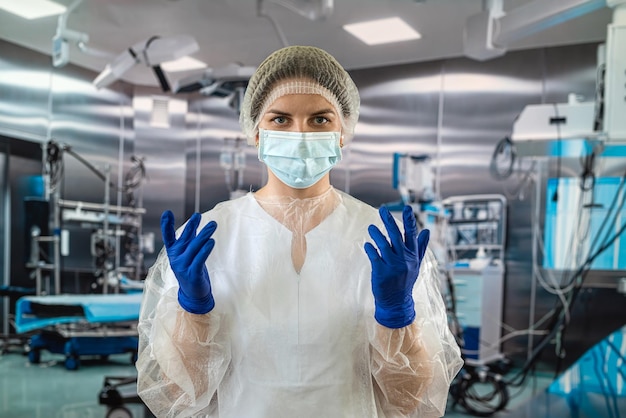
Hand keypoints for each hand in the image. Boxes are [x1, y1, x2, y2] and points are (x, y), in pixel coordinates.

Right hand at [161, 210, 216, 313]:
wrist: (192, 293)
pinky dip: (205, 250)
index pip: (168, 237)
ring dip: (204, 235)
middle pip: (184, 239)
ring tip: (213, 225)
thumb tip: (194, 219)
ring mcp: (183, 267)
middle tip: (198, 215)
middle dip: (191, 226)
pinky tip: (211, 241)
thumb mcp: (188, 253)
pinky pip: (200, 259)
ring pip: (194, 248)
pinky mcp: (193, 274)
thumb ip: (191, 237)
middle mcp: (176, 259)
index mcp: (173, 252)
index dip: (166, 225)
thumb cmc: (191, 269)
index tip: (167, 212)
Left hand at [364, 205, 429, 327]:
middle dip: (389, 221)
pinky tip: (367, 245)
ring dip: (376, 234)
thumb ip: (420, 247)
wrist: (397, 302)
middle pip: (396, 235)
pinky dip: (370, 249)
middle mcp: (404, 259)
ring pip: (383, 244)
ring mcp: (393, 266)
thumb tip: (427, 231)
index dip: (409, 220)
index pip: (412, 234)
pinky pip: (374, 256)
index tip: (407, 207)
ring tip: (371, 228)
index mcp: (413, 255)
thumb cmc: (406, 281)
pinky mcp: (381, 272)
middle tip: (382, 209)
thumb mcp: (416, 264)